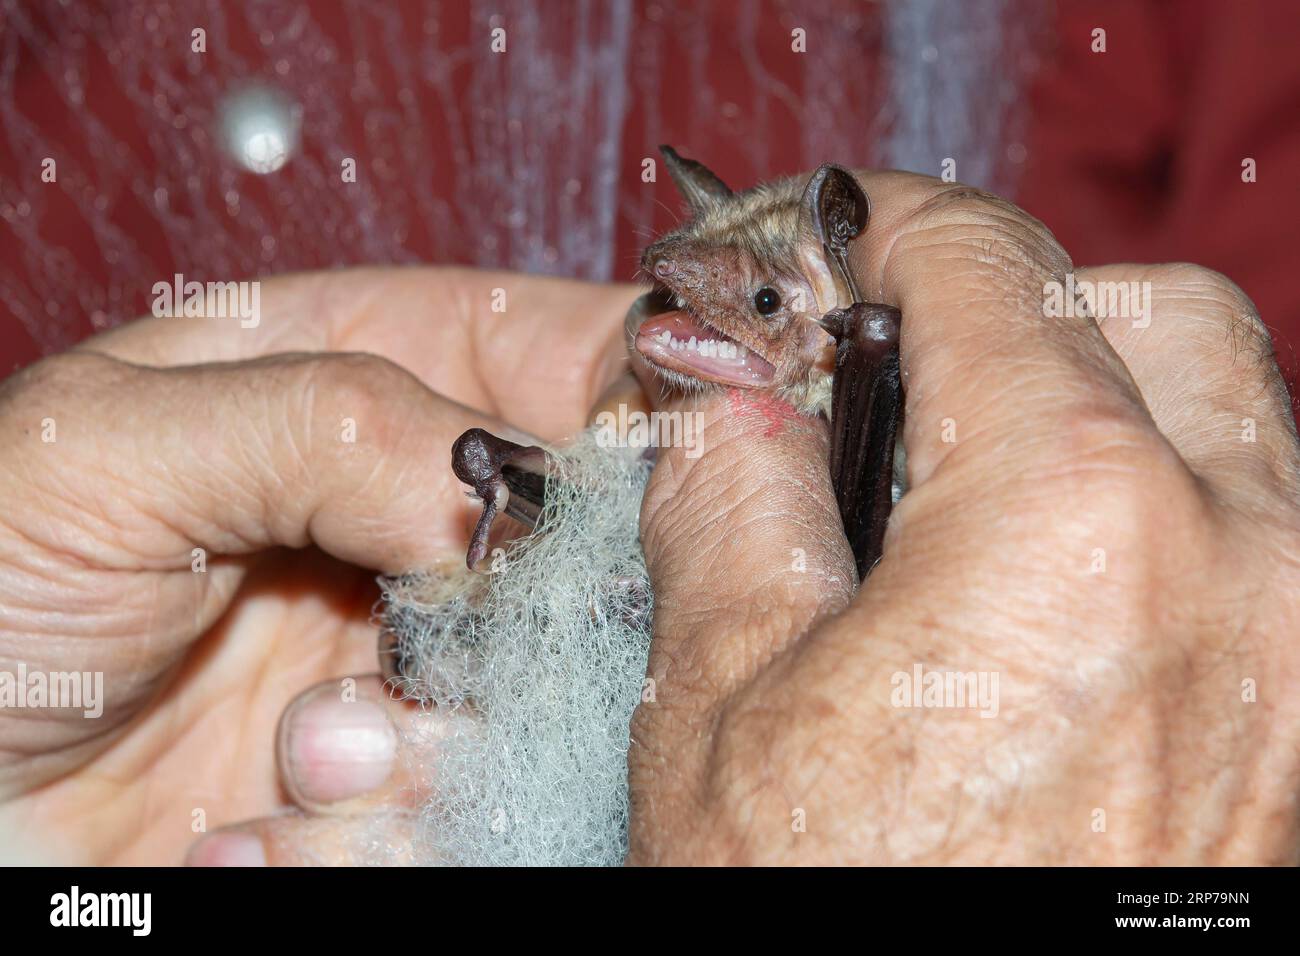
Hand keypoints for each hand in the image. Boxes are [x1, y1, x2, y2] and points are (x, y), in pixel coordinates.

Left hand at [0, 266, 636, 863]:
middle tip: (448, 643)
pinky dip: (387, 830)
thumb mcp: (109, 453)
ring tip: (308, 754)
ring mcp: (413, 650)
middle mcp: (407, 510)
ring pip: (553, 683)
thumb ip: (323, 421)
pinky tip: (266, 826)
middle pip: (592, 528)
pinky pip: (479, 798)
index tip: (669, 458)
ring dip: (442, 740)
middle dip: (549, 602)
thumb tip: (503, 488)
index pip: (566, 344)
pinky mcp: (400, 773)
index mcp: (357, 373)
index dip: (643, 387)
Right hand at [626, 171, 1299, 863]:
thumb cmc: (827, 923)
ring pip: (1236, 422)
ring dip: (1106, 402)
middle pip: (1152, 315)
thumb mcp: (726, 709)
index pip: (990, 272)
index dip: (894, 230)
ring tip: (971, 478)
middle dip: (1021, 308)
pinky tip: (1045, 586)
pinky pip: (1266, 541)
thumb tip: (726, 408)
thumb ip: (728, 507)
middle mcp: (1248, 567)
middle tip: (903, 371)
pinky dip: (1164, 509)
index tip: (844, 237)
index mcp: (1073, 525)